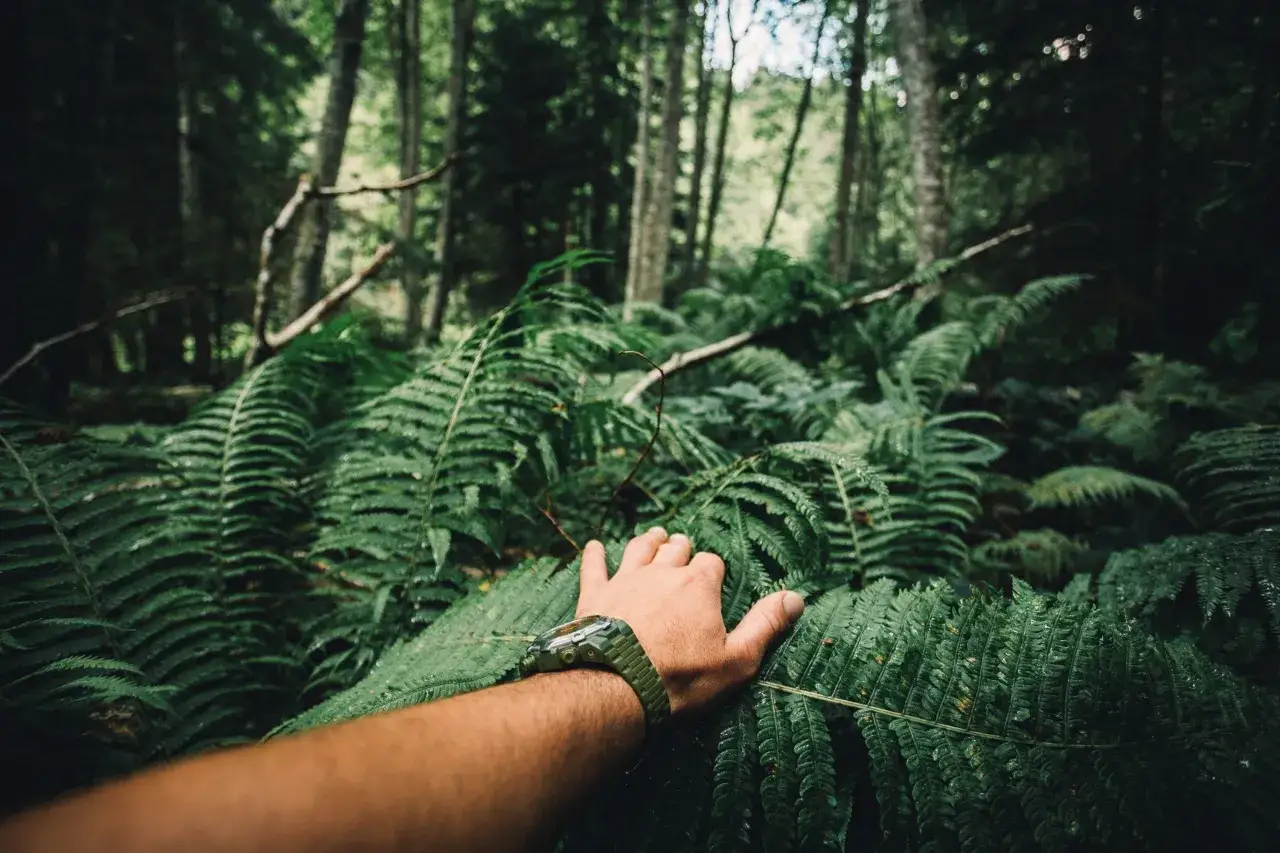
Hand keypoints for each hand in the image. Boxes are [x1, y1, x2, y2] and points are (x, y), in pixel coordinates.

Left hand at [574, 527, 805, 714]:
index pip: (712, 563)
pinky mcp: (595, 595)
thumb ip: (766, 624)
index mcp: (699, 584)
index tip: (713, 581)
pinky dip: (595, 555)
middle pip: (675, 549)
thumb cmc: (682, 676)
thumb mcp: (737, 658)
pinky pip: (594, 567)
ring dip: (648, 541)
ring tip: (654, 536)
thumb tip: (796, 598)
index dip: (713, 571)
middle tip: (682, 549)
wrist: (618, 685)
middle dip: (681, 549)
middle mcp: (662, 571)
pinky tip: (594, 547)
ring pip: (639, 548)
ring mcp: (626, 580)